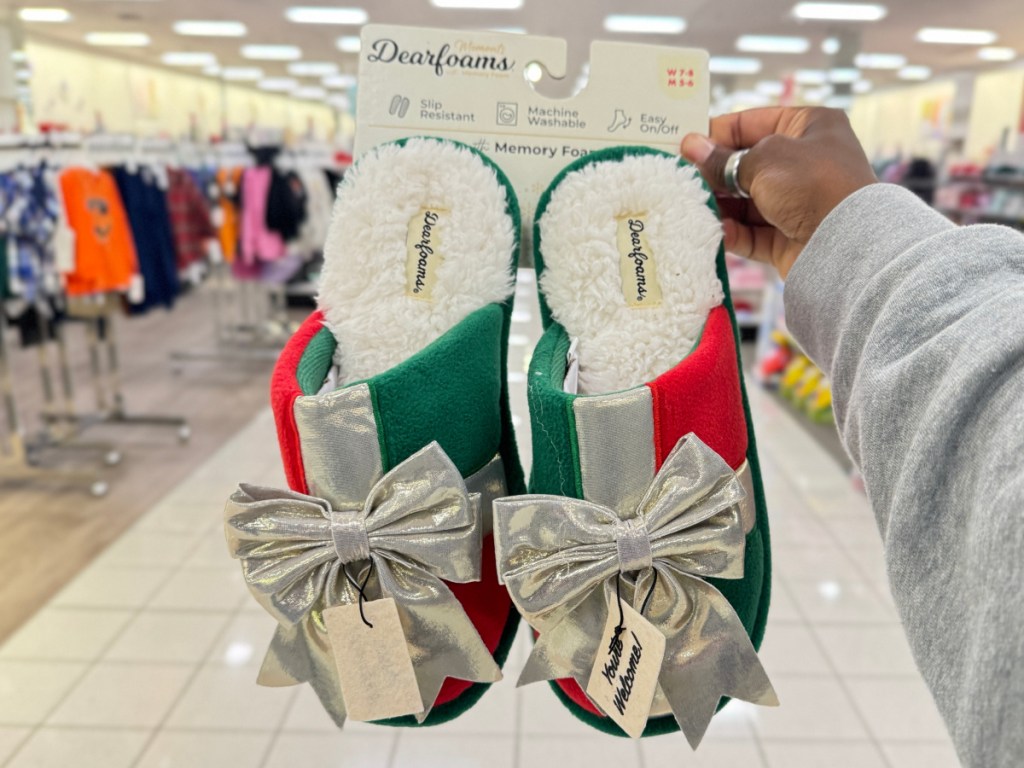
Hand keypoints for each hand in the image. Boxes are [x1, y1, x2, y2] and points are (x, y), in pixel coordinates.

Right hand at [681, 107, 876, 278]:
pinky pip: (753, 232)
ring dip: (720, 204)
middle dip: (715, 173)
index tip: (685, 146)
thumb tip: (690, 146)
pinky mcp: (790, 236)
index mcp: (809, 127)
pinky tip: (714, 230)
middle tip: (681, 178)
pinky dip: (733, 232)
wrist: (847, 243)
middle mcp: (805, 162)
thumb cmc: (812, 184)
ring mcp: (798, 202)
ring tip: (690, 205)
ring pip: (747, 201)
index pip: (753, 123)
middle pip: (747, 164)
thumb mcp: (763, 160)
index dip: (717, 133)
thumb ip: (723, 159)